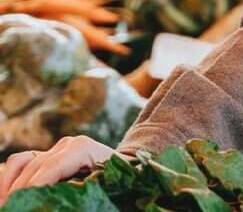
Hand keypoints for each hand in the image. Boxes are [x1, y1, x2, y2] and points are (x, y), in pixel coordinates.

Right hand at [0, 136, 115, 205]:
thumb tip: (61, 200)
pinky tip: (6, 197)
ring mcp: (53, 148)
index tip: (23, 202)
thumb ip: (85, 191)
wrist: (123, 166)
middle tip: (12, 208)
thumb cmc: (119, 178)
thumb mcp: (106, 185)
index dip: (37, 184)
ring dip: (11, 186)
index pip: (54, 165)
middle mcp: (66, 145)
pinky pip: (21, 162)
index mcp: (83, 148)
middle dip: (22, 191)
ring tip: (7, 205)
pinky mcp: (45, 155)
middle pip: (35, 167)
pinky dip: (10, 178)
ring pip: (23, 163)